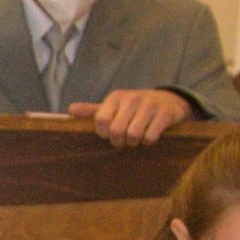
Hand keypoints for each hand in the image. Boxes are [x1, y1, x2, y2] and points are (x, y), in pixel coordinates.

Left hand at [73, 88, 193, 146]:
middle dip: (119, 141)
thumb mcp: (113, 106)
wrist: (168, 100)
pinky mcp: (165, 113)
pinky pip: (150, 137)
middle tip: (123, 140)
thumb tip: (70, 109)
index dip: (104, 133)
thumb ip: (93, 110)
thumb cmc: (135, 108)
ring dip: (134, 143)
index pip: (101, 120)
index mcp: (116, 97)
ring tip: (136, 139)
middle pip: (117, 130)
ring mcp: (150, 105)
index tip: (108, 135)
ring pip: (134, 135)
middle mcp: (132, 98)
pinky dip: (148, 142)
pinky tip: (149, 136)